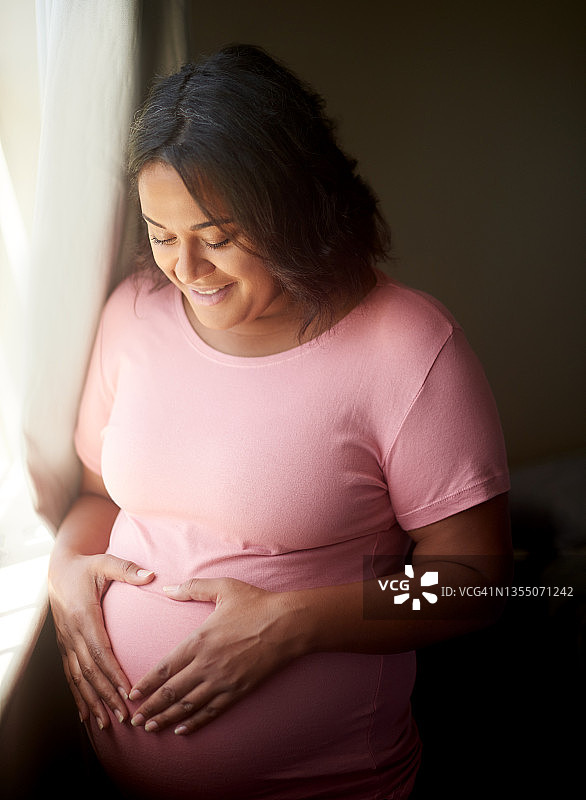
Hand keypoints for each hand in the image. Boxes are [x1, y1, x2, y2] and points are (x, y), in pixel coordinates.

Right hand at [48, 552, 154, 728]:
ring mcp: (66, 641)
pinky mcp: (65, 645)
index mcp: (85, 615)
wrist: (59, 569)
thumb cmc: (86, 566)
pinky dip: (78, 696)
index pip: (100, 651)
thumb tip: (151, 575)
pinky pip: (70, 675)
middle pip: (90, 671)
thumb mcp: (105, 562)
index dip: (113, 673)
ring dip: (92, 701)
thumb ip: (127, 569)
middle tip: (124, 715)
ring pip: (78, 678)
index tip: (127, 691)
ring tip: (105, 723)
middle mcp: (72, 633)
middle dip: (106, 695)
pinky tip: (85, 714)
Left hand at [129, 577, 300, 734]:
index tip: (132, 694)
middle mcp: (207, 664)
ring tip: (151, 728)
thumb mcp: (223, 587)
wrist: (289, 623)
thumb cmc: (256, 603)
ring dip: (166, 718)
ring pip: (188, 706)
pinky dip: (195, 722)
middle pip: (171, 692)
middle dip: (150, 707)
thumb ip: (192, 588)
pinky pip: (212, 711)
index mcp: (199, 640)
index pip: (164, 667)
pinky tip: (182, 730)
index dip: (146, 684)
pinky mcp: (239, 690)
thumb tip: (167, 588)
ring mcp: (223, 680)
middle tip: (134, 719)